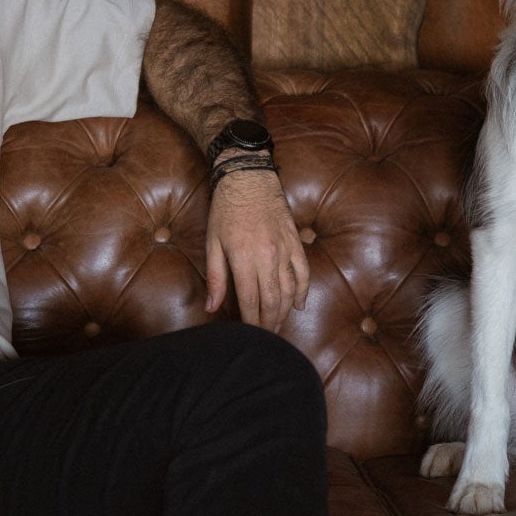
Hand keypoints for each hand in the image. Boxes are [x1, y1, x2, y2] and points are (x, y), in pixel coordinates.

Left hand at [205, 170, 309, 329]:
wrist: (249, 176)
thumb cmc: (226, 209)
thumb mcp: (212, 242)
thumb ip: (216, 277)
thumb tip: (212, 307)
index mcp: (244, 257)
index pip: (250, 301)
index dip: (251, 322)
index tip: (249, 336)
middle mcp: (267, 256)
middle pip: (272, 300)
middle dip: (269, 322)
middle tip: (265, 338)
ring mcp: (284, 249)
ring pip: (290, 290)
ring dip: (284, 311)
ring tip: (277, 325)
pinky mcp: (295, 241)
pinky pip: (304, 272)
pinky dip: (303, 291)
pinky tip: (298, 305)